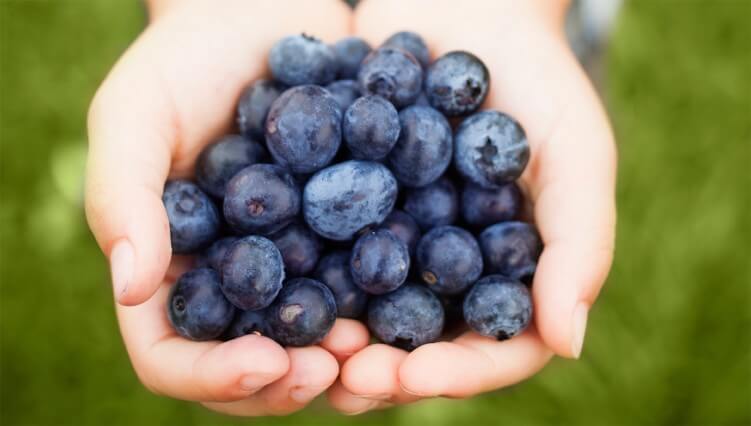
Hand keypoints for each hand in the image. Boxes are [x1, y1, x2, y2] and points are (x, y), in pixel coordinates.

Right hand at [85, 0, 370, 415]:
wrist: (261, 17)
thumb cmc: (181, 63)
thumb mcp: (135, 115)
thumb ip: (123, 197)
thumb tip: (132, 288)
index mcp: (173, 274)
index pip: (174, 357)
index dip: (214, 377)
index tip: (267, 362)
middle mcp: (234, 284)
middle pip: (254, 367)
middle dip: (295, 380)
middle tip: (341, 368)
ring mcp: (295, 266)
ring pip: (317, 341)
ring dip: (351, 361)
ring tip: (383, 348)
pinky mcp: (346, 237)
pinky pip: (367, 286)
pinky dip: (390, 303)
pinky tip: (419, 294)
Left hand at [328, 0, 616, 413]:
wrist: (466, 8)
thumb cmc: (538, 80)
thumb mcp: (576, 153)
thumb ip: (580, 243)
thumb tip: (568, 344)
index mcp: (508, 277)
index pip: (491, 350)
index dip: (456, 372)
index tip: (412, 374)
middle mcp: (447, 274)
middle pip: (419, 346)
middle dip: (382, 369)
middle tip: (344, 376)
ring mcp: (393, 244)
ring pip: (361, 313)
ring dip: (331, 337)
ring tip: (300, 344)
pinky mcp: (345, 209)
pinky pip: (318, 251)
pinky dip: (295, 273)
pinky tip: (265, 281)